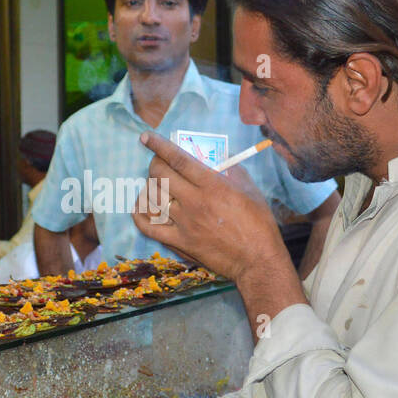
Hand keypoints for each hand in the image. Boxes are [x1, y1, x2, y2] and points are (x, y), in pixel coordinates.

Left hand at [131, 132, 287, 283]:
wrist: (257, 259)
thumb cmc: (258, 222)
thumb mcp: (249, 188)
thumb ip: (231, 169)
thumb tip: (216, 155)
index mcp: (212, 185)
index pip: (178, 159)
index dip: (159, 146)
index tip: (146, 138)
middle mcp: (194, 202)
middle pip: (160, 175)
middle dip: (154, 165)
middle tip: (159, 165)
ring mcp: (184, 223)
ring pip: (152, 198)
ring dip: (149, 187)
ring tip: (155, 186)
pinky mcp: (180, 242)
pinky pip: (149, 227)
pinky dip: (139, 215)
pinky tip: (141, 207)